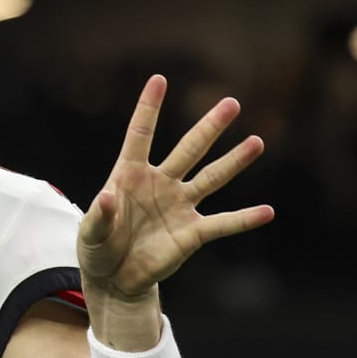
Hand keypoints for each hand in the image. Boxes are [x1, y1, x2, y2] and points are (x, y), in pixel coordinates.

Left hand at [79, 75, 274, 307]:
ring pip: (211, 178)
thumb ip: (99, 216)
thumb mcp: (90, 234)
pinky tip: (266, 212)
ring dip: (233, 162)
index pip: (141, 135)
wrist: (114, 278)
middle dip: (209, 127)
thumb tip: (107, 198)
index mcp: (130, 175)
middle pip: (188, 150)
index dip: (149, 108)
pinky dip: (244, 219)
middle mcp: (160, 183)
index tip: (159, 79)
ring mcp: (179, 206)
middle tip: (231, 103)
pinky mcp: (192, 233)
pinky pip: (222, 224)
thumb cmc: (99, 247)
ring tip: (256, 142)